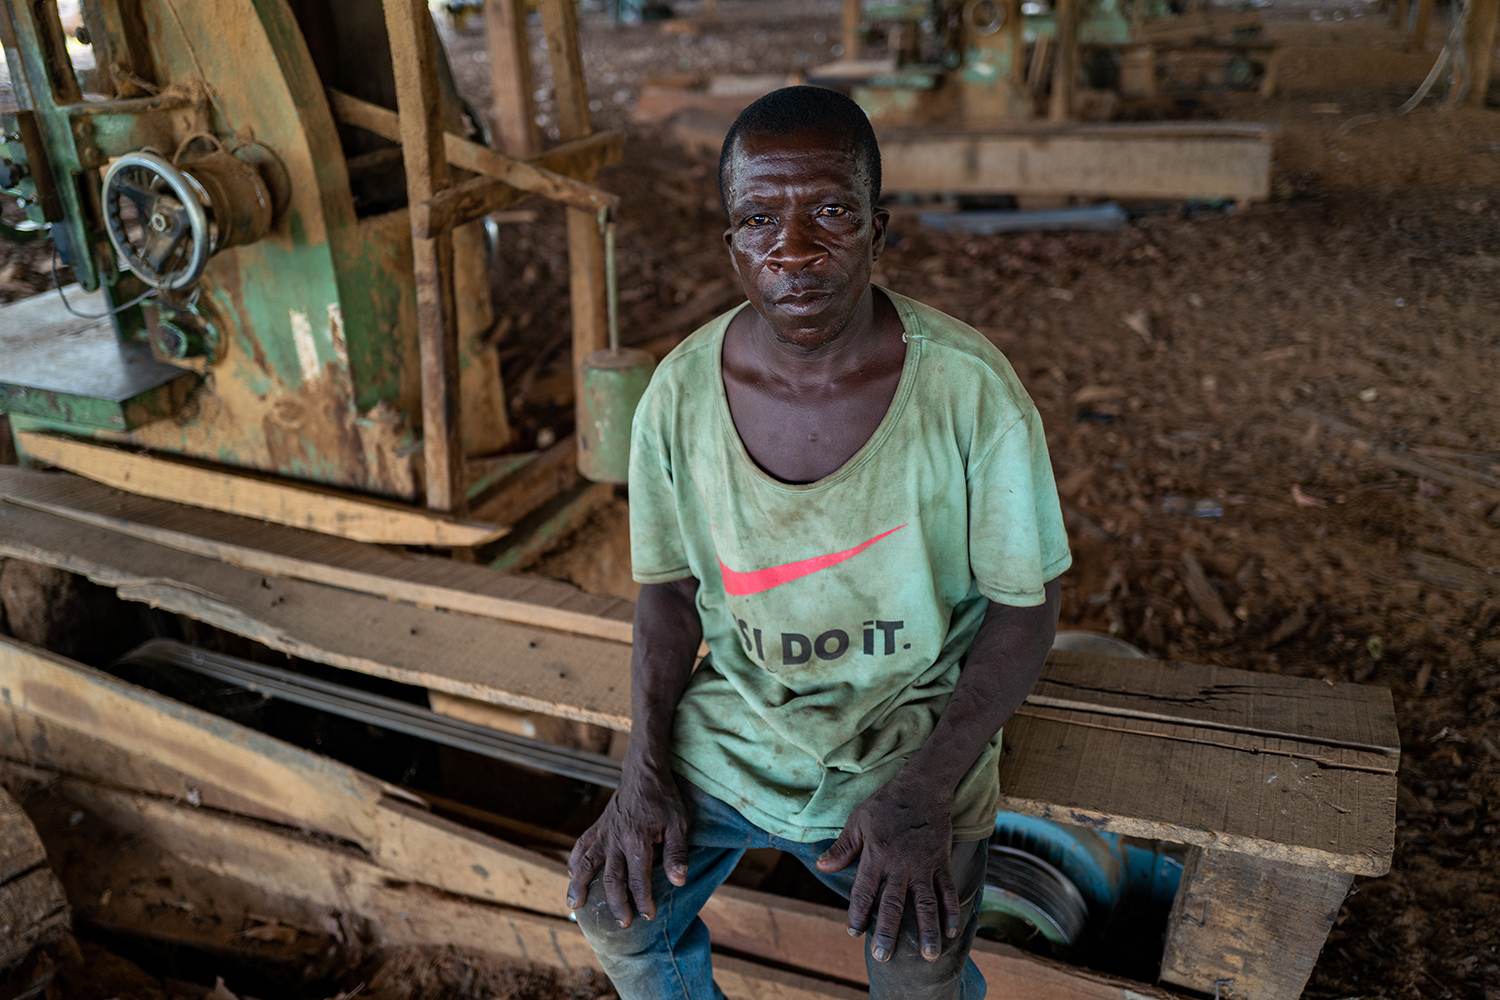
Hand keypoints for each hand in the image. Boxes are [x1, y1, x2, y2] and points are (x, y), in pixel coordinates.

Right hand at [567, 761, 689, 926]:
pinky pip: (582, 845)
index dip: (643, 900)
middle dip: (616, 903)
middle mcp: (616, 839)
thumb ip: (677, 852)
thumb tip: (678, 881)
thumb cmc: (664, 798)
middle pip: (611, 879)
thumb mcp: (679, 822)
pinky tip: (571, 874)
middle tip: (623, 923)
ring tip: (575, 906)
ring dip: (580, 886)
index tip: (648, 914)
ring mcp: (605, 832)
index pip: (638, 879)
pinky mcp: (599, 826)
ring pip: (588, 864)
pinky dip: (575, 860)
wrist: (644, 771)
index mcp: (638, 841)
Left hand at [815, 774, 959, 962]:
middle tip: (882, 956)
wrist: (922, 787)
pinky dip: (951, 911)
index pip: (864, 891)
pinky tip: (950, 931)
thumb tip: (821, 866)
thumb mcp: (857, 821)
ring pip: (925, 904)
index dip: (858, 914)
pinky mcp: (941, 862)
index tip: (854, 932)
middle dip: (887, 932)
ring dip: (926, 930)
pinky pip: (948, 890)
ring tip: (928, 955)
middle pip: (893, 905)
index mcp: (876, 856)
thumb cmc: (885, 804)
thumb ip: (843, 848)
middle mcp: (900, 865)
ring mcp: (923, 866)